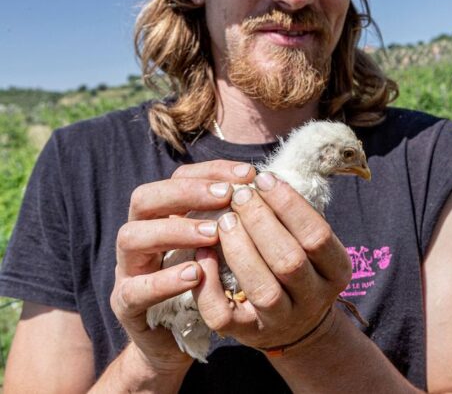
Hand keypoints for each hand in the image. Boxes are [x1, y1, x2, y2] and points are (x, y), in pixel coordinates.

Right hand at [109, 160, 255, 372]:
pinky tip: (195, 274)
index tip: (248, 174)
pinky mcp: (126, 305)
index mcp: (162, 216)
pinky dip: (164, 280)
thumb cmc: (203, 283)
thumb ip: (231, 218)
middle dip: (188, 192)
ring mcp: (128, 269)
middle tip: (227, 196)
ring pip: (131, 237)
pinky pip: (134, 290)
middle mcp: (139, 236)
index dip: (211, 171)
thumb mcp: (219, 247)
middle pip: (145, 198)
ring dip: (175, 230)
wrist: (174, 339)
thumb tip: (265, 187)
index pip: (177, 178)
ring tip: (214, 233)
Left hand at [193, 172, 351, 350]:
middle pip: (290, 260)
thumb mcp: (310, 244)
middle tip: (240, 195)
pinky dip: (209, 284)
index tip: (264, 179)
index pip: (317, 235)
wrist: (296, 326)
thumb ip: (294, 217)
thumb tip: (262, 178)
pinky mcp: (246, 334)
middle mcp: (314, 299)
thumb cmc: (299, 268)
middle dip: (261, 222)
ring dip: (239, 249)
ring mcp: (282, 321)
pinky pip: (223, 315)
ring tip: (224, 219)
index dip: (289, 205)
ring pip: (262, 289)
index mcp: (336, 271)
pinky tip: (203, 254)